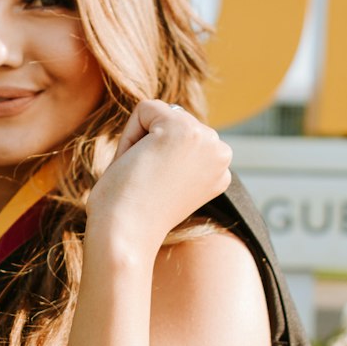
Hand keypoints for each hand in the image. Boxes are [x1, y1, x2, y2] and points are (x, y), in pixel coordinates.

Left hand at [86, 100, 231, 253]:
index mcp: (220, 170)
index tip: (157, 191)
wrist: (125, 236)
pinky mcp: (183, 130)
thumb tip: (170, 114)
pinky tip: (137, 165)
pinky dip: (129, 136)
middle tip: (146, 184)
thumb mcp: (165, 178)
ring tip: (143, 177)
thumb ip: (174, 151)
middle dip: (148, 145)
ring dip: (139, 141)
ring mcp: (207, 140)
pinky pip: (145, 109)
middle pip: (172, 120)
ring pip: (159, 113)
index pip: (180, 136)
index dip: (156, 158)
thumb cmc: (132, 214)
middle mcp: (221, 153)